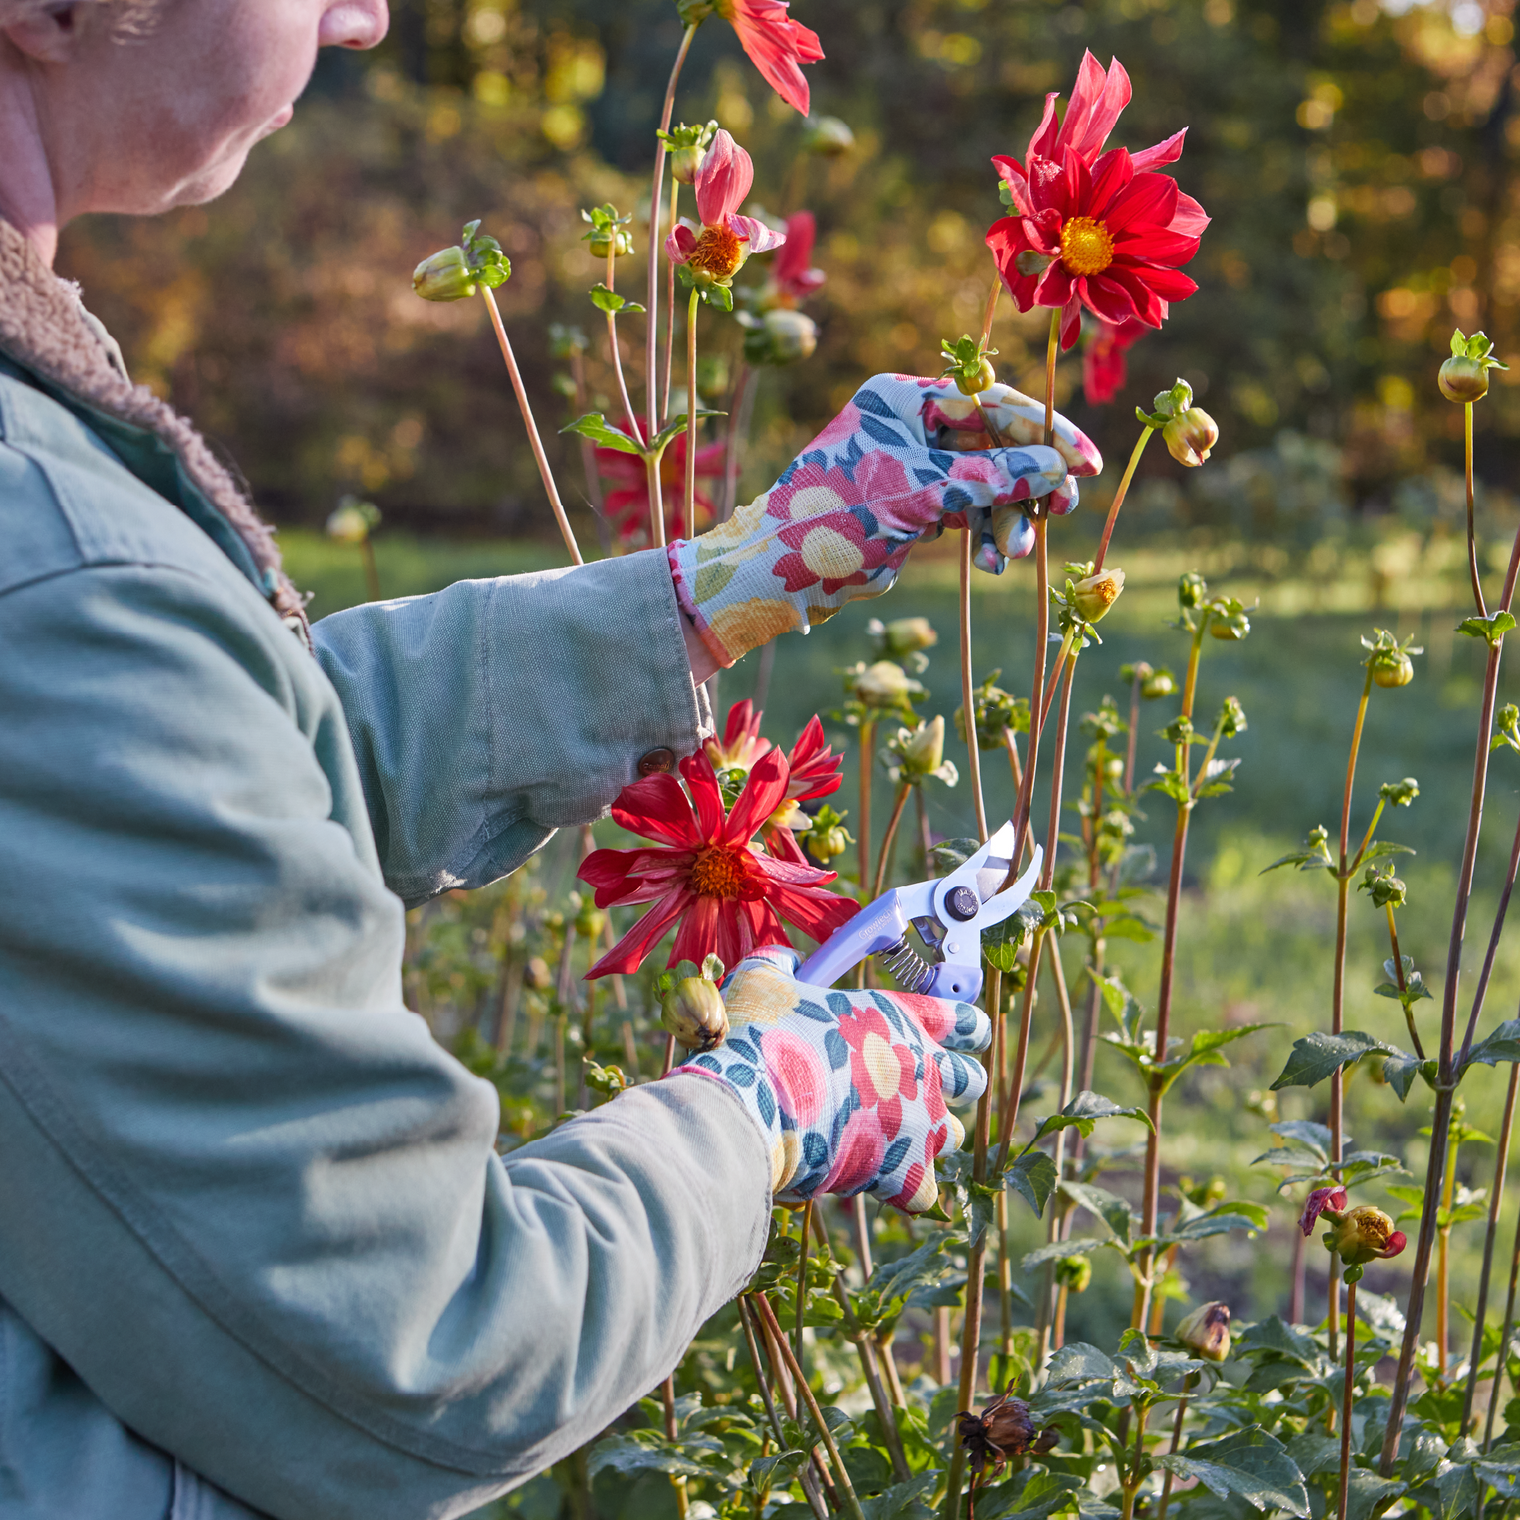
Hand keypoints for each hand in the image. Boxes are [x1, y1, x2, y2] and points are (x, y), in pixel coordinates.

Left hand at [667, 373, 1101, 667]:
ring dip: (1005, 518)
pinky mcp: (911, 508)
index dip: (1044, 434)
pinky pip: (964, 514)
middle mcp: (909, 426)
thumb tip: (1057, 467)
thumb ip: (990, 479)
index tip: (1087, 462)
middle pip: (993, 445)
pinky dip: (983, 535)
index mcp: (903, 399)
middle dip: (1028, 482)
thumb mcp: (920, 494)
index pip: (991, 405)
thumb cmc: (836, 518)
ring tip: (1012, 555)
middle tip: (1060, 511)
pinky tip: (994, 562)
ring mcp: (911, 468)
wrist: (776, 575)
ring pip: (983, 485)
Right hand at [674, 945, 990, 1212]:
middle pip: (971, 1079)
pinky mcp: (904, 1172)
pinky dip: (907, 1191)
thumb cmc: (757, 1037)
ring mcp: (918, 1121)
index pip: (959, 1018)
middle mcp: (918, 1066)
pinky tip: (882, 1184)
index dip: (966, 1028)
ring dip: (929, 1136)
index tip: (967, 1035)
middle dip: (954, 1085)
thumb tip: (785, 958)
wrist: (750, 1106)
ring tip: (896, 1139)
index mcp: (893, 1017)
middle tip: (920, 1091)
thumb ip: (780, 966)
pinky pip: (925, 1192)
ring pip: (952, 1135)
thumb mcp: (762, 982)